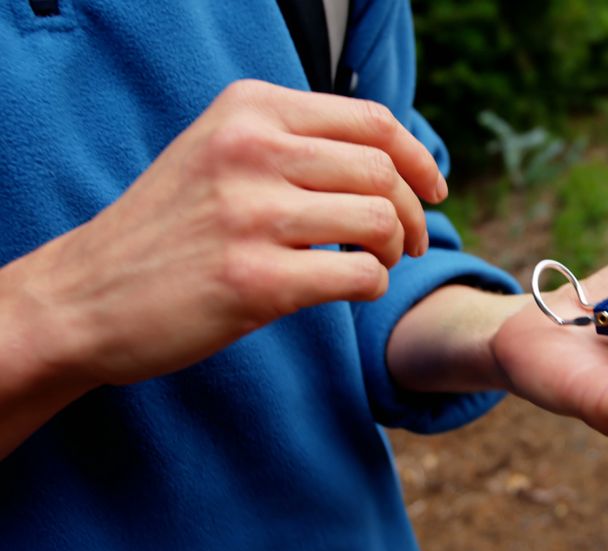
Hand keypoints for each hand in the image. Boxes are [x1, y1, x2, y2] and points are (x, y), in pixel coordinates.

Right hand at [1, 80, 446, 386]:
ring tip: (376, 264)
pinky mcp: (253, 280)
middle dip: (413, 212)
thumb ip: (294, 141)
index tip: (433, 189)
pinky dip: (372, 286)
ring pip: (378, 219)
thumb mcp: (221, 152)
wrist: (87, 296)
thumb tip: (393, 158)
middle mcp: (249, 150)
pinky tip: (352, 290)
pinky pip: (359, 276)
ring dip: (394, 249)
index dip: (418, 158)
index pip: (371, 120)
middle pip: (383, 171)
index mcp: (248, 110)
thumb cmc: (171, 227)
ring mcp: (249, 215)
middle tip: (407, 243)